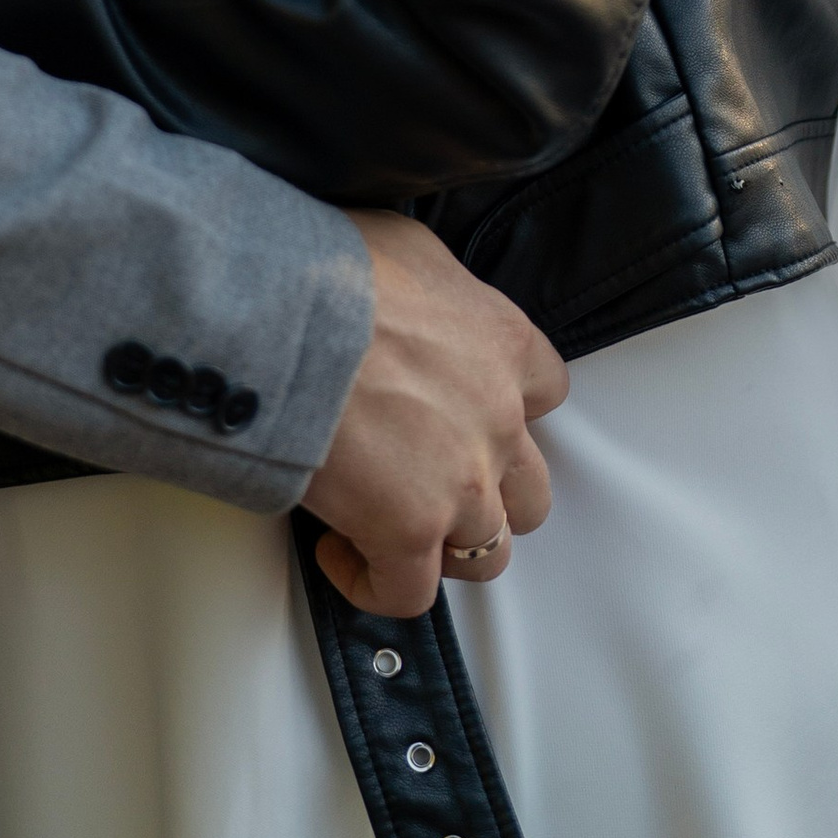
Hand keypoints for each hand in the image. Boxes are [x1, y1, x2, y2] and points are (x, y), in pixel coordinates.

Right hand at [302, 212, 564, 617]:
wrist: (291, 311)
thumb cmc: (334, 263)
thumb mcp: (407, 243)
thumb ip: (432, 283)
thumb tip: (403, 290)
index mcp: (504, 343)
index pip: (546, 390)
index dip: (506, 408)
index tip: (459, 410)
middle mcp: (498, 419)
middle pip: (529, 489)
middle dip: (487, 492)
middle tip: (428, 479)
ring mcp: (461, 482)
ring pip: (488, 551)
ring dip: (445, 545)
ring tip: (393, 526)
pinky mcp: (407, 530)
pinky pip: (410, 593)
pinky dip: (377, 583)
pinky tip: (338, 550)